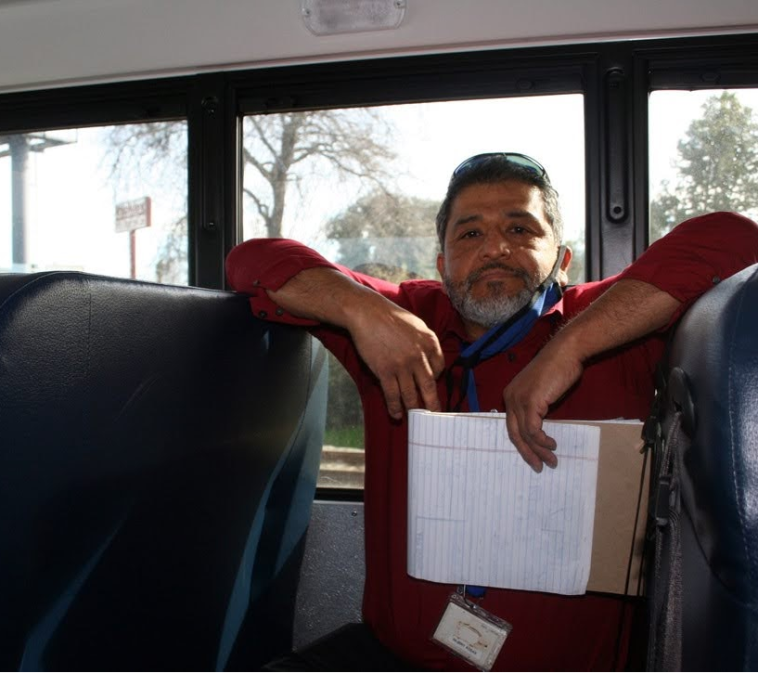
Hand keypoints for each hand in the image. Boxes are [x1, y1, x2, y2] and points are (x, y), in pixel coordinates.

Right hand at [348, 297, 444, 419]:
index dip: (435, 378)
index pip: (439, 367)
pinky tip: (396, 414)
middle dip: (432, 403)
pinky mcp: (385, 371)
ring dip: (412, 408)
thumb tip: (428, 360)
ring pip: (411, 394)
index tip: (430, 384)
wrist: (367, 312)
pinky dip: (394, 407)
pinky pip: (392, 395)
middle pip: (429, 386)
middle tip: (435, 415)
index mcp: (430, 342)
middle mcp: (419, 356)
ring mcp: (402, 365)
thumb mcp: (416, 325)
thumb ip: (425, 342)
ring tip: (414, 417)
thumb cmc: (390, 316)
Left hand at [503, 341, 582, 471]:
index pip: (512, 426)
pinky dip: (542, 441)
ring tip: (551, 460)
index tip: (533, 457)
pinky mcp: (530, 402)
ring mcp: (518, 400)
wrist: (566, 352)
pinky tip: (552, 445)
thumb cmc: (559, 368)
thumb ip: (537, 408)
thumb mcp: (542, 391)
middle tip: (539, 466)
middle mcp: (510, 398)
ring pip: (524, 434)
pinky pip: (532, 430)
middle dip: (527, 453)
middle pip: (513, 434)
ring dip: (539, 450)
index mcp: (510, 396)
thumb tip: (541, 430)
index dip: (522, 444)